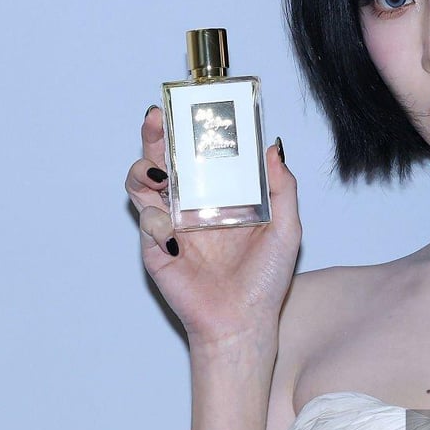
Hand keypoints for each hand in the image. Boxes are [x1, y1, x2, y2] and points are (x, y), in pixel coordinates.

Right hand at [125, 104, 301, 347]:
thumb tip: (273, 148)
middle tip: (158, 119)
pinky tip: (174, 234)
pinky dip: (155, 219)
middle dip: (156, 135)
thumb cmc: (265, 281)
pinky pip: (146, 221)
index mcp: (221, 196)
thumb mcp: (287, 229)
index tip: (192, 106)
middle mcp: (193, 204)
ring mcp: (171, 224)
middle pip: (165, 159)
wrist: (242, 323)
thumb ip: (283, 188)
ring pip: (142, 182)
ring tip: (158, 169)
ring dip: (144, 168)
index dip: (193, 130)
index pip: (202, 153)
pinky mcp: (155, 248)